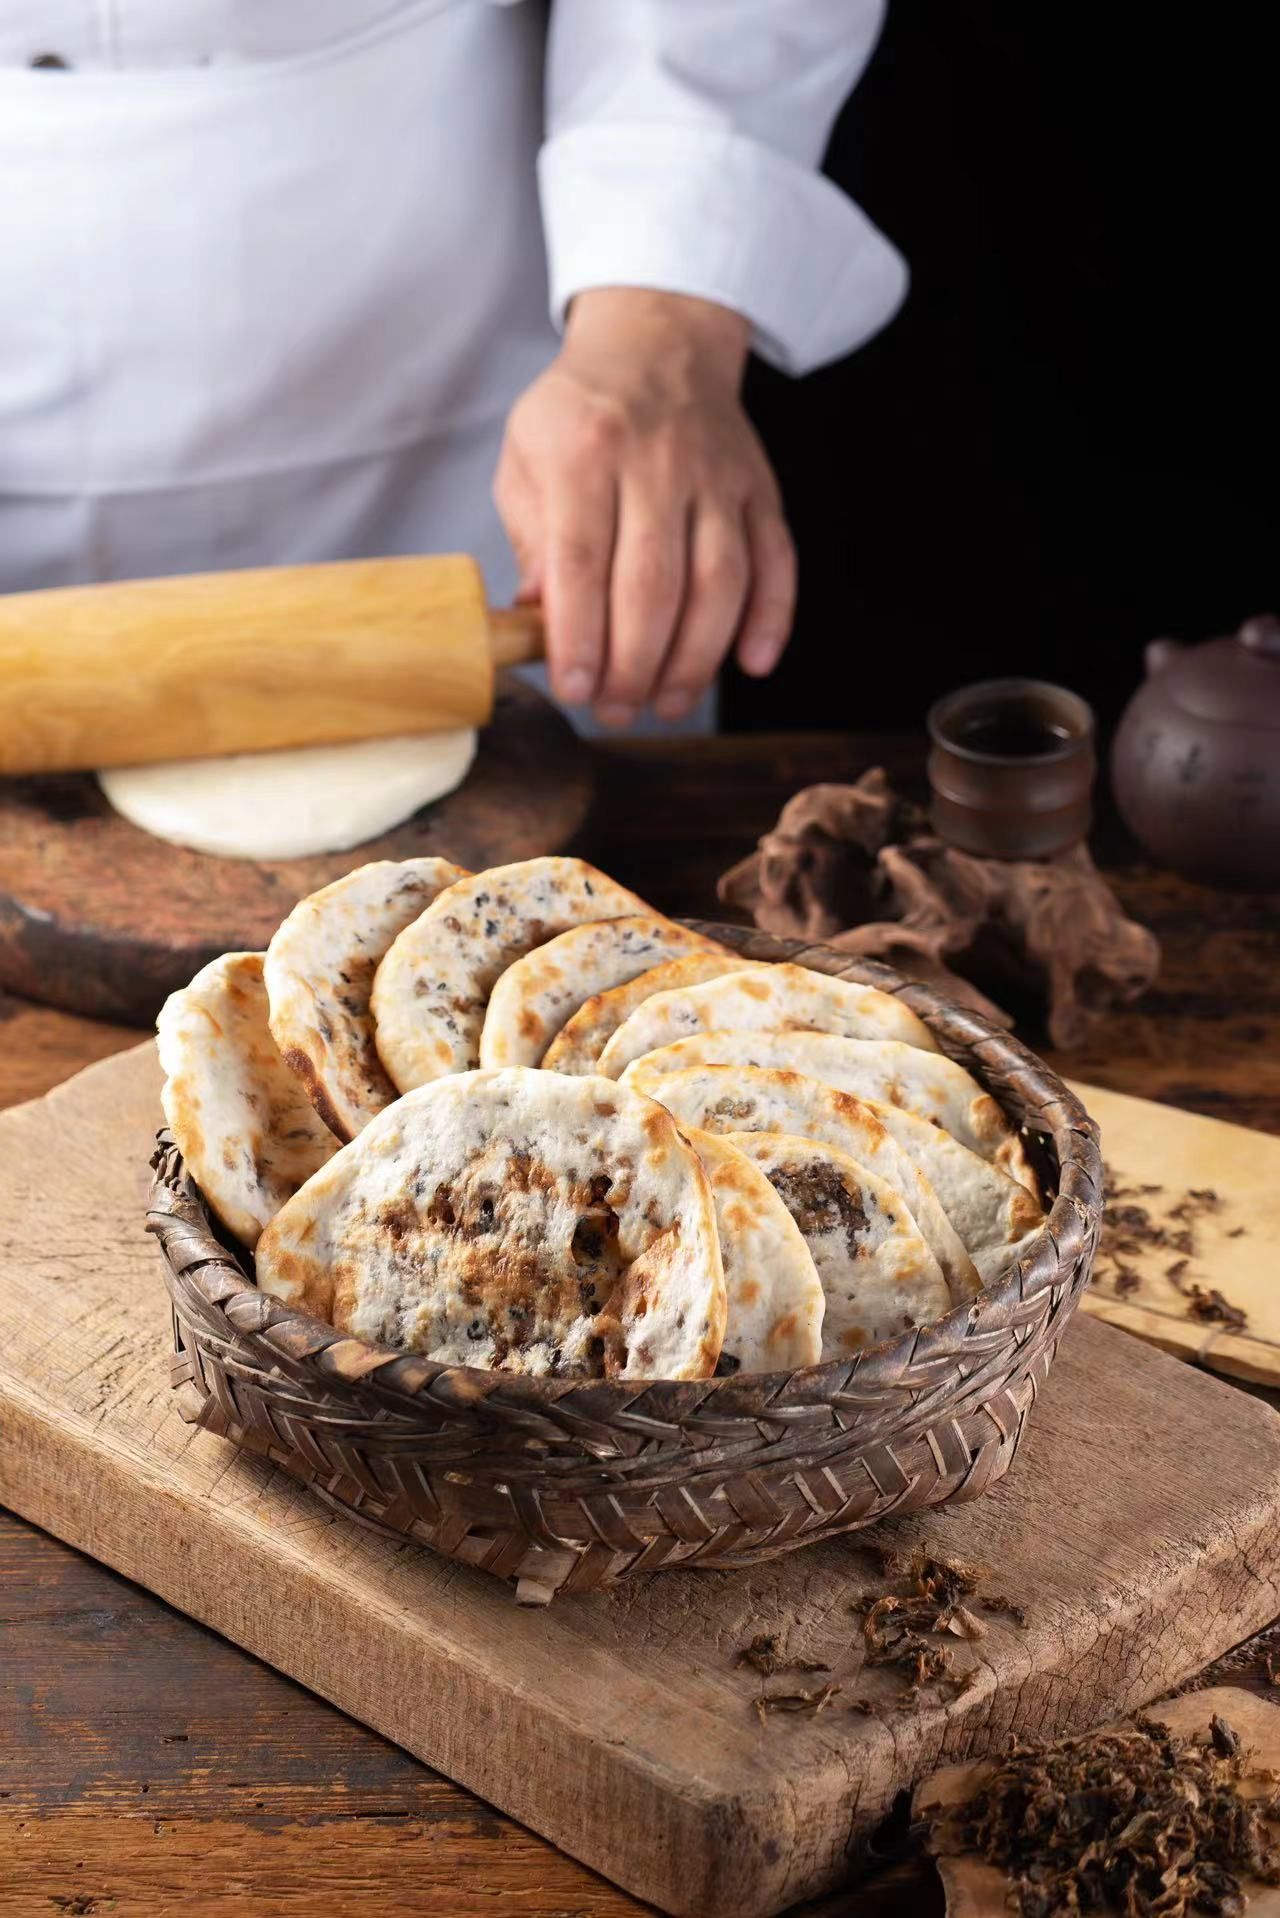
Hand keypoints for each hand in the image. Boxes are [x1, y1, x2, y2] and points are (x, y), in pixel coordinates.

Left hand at [493, 288, 795, 726]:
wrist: (659, 344)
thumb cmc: (581, 415)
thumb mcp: (527, 457)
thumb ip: (531, 538)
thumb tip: (538, 617)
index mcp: (585, 450)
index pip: (580, 559)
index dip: (578, 635)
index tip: (574, 689)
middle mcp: (657, 461)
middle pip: (653, 582)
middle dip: (635, 663)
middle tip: (616, 710)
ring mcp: (716, 477)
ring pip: (718, 582)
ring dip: (696, 657)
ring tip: (667, 703)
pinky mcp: (759, 491)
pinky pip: (777, 561)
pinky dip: (772, 618)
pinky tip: (752, 663)